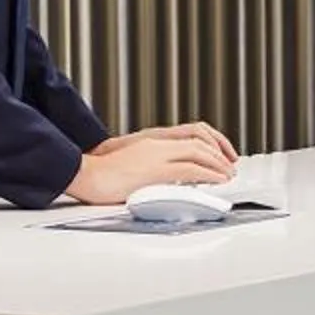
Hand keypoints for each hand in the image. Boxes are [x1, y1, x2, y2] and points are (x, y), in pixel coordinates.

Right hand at [69, 124, 239, 204]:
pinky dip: (209, 174)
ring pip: (199, 153)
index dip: (210, 143)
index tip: (220, 155)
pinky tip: (217, 181)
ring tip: (228, 174)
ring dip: (218, 164)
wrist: (84, 175)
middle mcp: (156, 144)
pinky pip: (190, 170)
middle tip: (230, 166)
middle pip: (199, 141)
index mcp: (151, 141)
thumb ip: (149, 168)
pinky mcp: (155, 170)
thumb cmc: (100, 175)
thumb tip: (163, 180)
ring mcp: (156, 155)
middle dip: (219, 153)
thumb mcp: (130, 165)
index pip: (190, 133)